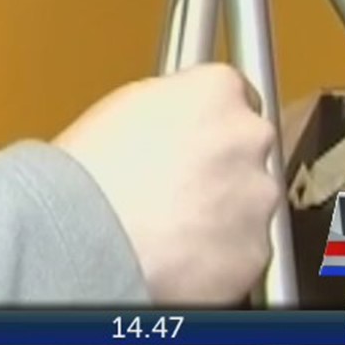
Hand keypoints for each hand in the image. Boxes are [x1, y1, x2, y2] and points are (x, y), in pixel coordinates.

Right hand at [54, 63, 280, 305]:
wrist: (86, 234)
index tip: (198, 137)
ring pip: (250, 201)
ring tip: (171, 224)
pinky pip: (245, 248)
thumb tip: (179, 120)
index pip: (238, 95)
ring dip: (224, 211)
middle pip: (248, 148)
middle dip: (223, 166)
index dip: (211, 121)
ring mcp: (258, 195)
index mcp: (216, 90)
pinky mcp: (256, 249)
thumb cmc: (91, 172)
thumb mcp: (127, 107)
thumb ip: (174, 107)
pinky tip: (179, 252)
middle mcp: (248, 136)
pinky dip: (220, 254)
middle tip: (177, 185)